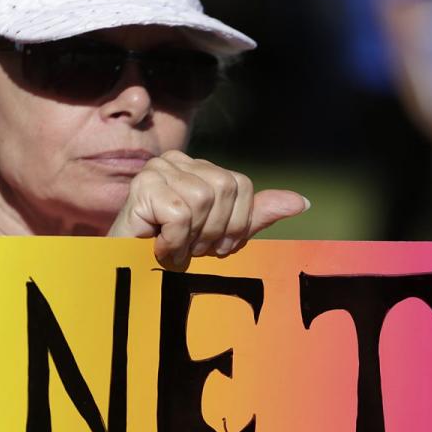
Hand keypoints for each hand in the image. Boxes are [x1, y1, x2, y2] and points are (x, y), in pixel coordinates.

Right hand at [107, 150, 308, 270]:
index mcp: (198, 166)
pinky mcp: (143, 186)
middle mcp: (177, 160)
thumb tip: (302, 202)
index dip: (235, 223)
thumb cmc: (173, 253)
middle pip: (225, 188)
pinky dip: (175, 241)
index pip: (241, 185)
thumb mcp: (222, 234)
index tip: (212, 246)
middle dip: (214, 231)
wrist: (128, 271)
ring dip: (191, 238)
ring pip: (203, 200)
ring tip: (175, 249)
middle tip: (191, 249)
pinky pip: (180, 214)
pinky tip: (160, 248)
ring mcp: (157, 169)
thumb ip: (257, 215)